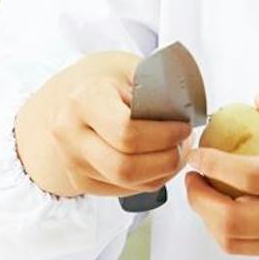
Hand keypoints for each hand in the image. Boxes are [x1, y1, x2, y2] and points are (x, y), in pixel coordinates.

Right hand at [14, 51, 190, 198]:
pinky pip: (123, 191)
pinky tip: (158, 162)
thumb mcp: (129, 68)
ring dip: (162, 173)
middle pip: (125, 167)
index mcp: (82, 102)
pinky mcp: (80, 181)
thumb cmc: (108, 81)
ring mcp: (72, 162)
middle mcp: (70, 136)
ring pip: (128, 184)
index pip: (127, 133)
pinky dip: (149, 181)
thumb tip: (188, 107)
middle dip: (166, 160)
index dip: (163, 135)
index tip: (184, 127)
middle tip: (184, 145)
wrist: (72, 97)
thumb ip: (156, 85)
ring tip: (176, 152)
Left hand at [183, 95, 258, 259]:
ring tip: (208, 194)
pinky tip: (240, 209)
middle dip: (198, 198)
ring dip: (211, 219)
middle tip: (193, 177)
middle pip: (230, 219)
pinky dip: (237, 232)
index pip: (249, 177)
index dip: (213, 166)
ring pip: (237, 243)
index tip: (196, 153)